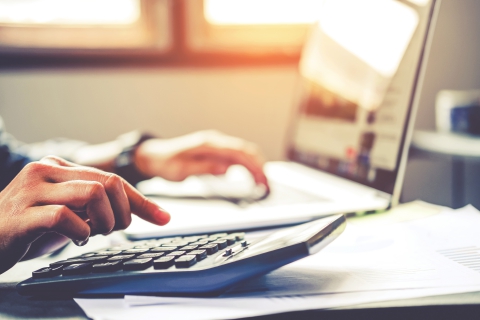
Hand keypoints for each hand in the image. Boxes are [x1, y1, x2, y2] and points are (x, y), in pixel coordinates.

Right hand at [0, 156, 169, 273]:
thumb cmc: (30, 227)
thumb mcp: (69, 212)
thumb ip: (94, 206)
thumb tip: (135, 211)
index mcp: (60, 167)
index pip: (112, 179)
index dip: (141, 201)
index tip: (163, 218)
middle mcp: (46, 170)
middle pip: (109, 182)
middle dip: (124, 211)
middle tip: (112, 229)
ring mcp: (32, 189)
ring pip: (93, 194)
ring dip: (104, 220)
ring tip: (93, 233)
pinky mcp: (22, 213)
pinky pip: (66, 218)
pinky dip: (80, 232)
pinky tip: (76, 238)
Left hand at [134, 130, 269, 192]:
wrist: (155, 156)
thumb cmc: (166, 162)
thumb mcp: (182, 170)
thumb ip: (205, 168)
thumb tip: (227, 169)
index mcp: (208, 144)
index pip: (239, 152)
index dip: (254, 166)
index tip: (261, 180)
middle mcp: (215, 141)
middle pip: (246, 151)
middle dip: (260, 167)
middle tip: (267, 186)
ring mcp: (217, 146)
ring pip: (244, 153)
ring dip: (256, 167)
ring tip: (263, 184)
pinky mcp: (216, 152)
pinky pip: (237, 157)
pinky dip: (248, 167)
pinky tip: (252, 178)